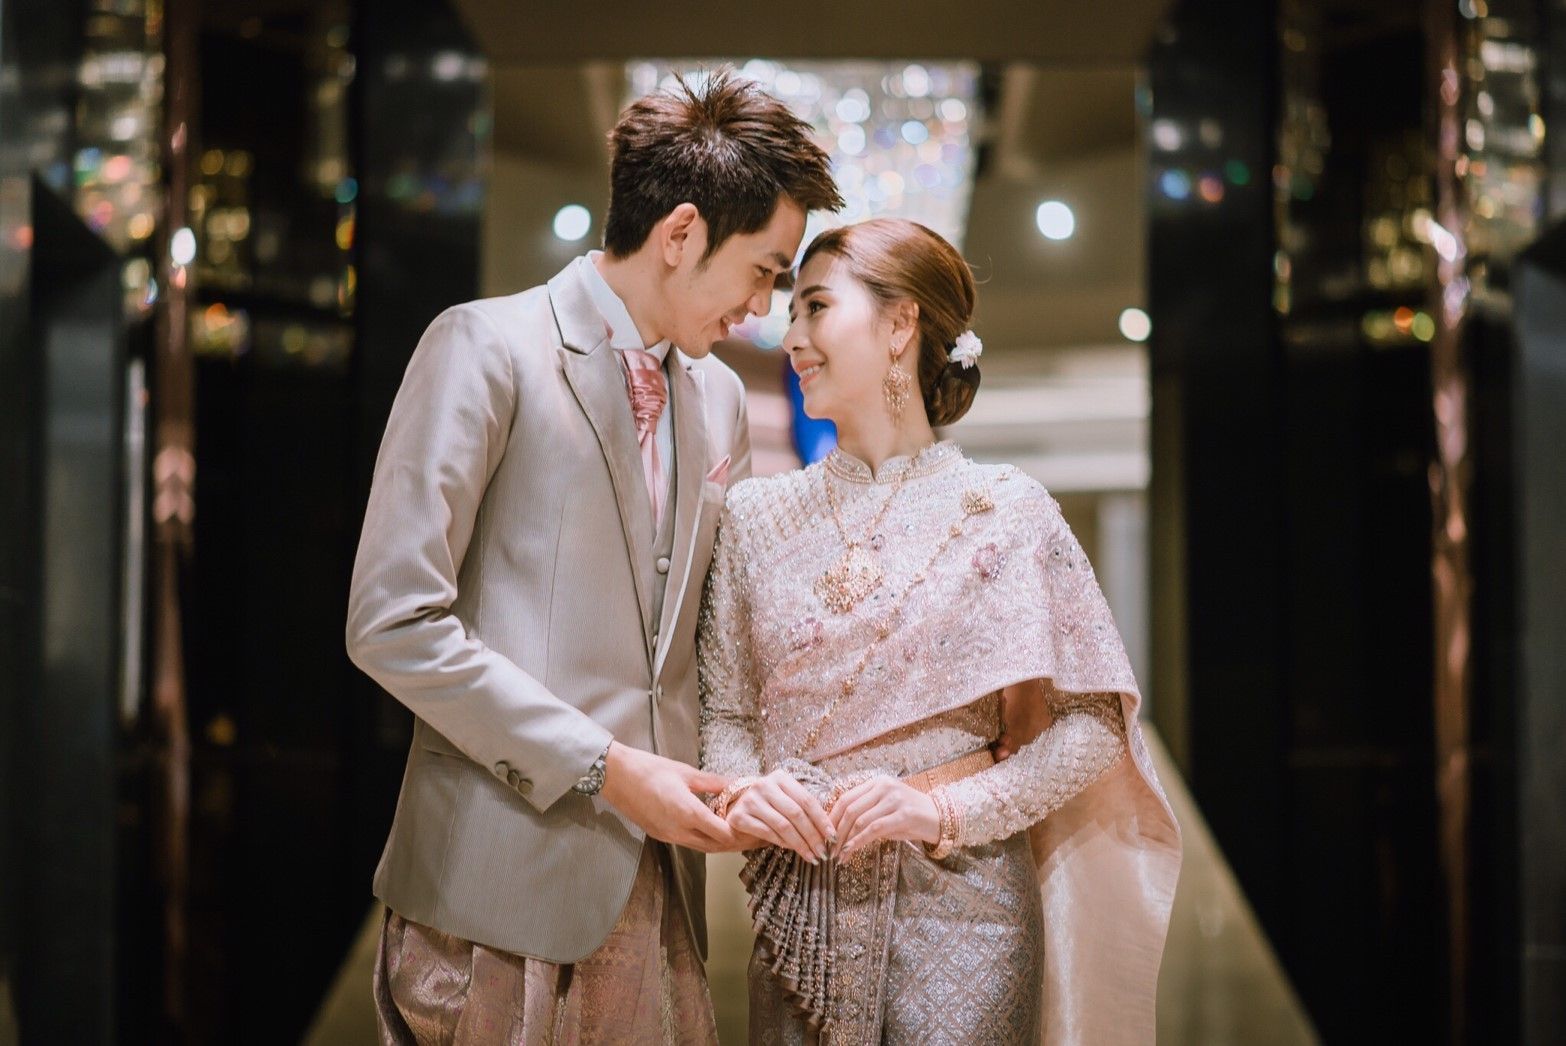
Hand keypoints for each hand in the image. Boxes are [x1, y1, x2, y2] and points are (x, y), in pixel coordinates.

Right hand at [598, 742, 746, 853]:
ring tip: (737, 834)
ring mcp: (668, 835)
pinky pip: (688, 842)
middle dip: (735, 842)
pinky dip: (703, 839)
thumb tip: (737, 783)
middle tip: (753, 835)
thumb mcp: (686, 772)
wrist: (616, 776)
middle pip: (715, 846)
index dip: (741, 833)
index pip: (723, 834)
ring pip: (702, 847)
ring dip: (720, 843)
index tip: (754, 825)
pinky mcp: (660, 835)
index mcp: (687, 813)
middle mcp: (678, 830)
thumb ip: (714, 782)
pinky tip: (712, 829)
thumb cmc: (650, 769)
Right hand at [725, 769, 834, 862]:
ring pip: (783, 825)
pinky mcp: (740, 817)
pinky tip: (793, 850)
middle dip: (813, 835)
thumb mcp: (786, 801)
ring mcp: (750, 800)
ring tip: (812, 856)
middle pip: (796, 813)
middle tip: (823, 852)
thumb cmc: (769, 807)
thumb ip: (804, 811)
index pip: (806, 800)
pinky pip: (767, 833)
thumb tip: (828, 834)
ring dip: (800, 844)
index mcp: (780, 777)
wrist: (737, 810)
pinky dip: (783, 844)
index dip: (822, 820)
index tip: (832, 837)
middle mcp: (764, 785)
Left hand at [829, 776, 939, 857]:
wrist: (940, 818)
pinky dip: (858, 842)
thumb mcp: (886, 808)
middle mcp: (884, 787)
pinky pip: (874, 829)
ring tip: (839, 855)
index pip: (846, 797)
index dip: (832, 817)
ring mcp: (894, 800)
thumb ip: (866, 812)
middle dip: (836, 831)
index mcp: (877, 782)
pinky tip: (850, 851)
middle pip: (850, 809)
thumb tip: (838, 829)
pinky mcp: (903, 815)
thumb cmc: (910, 816)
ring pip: (860, 820)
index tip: (824, 834)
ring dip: (845, 840)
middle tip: (829, 848)